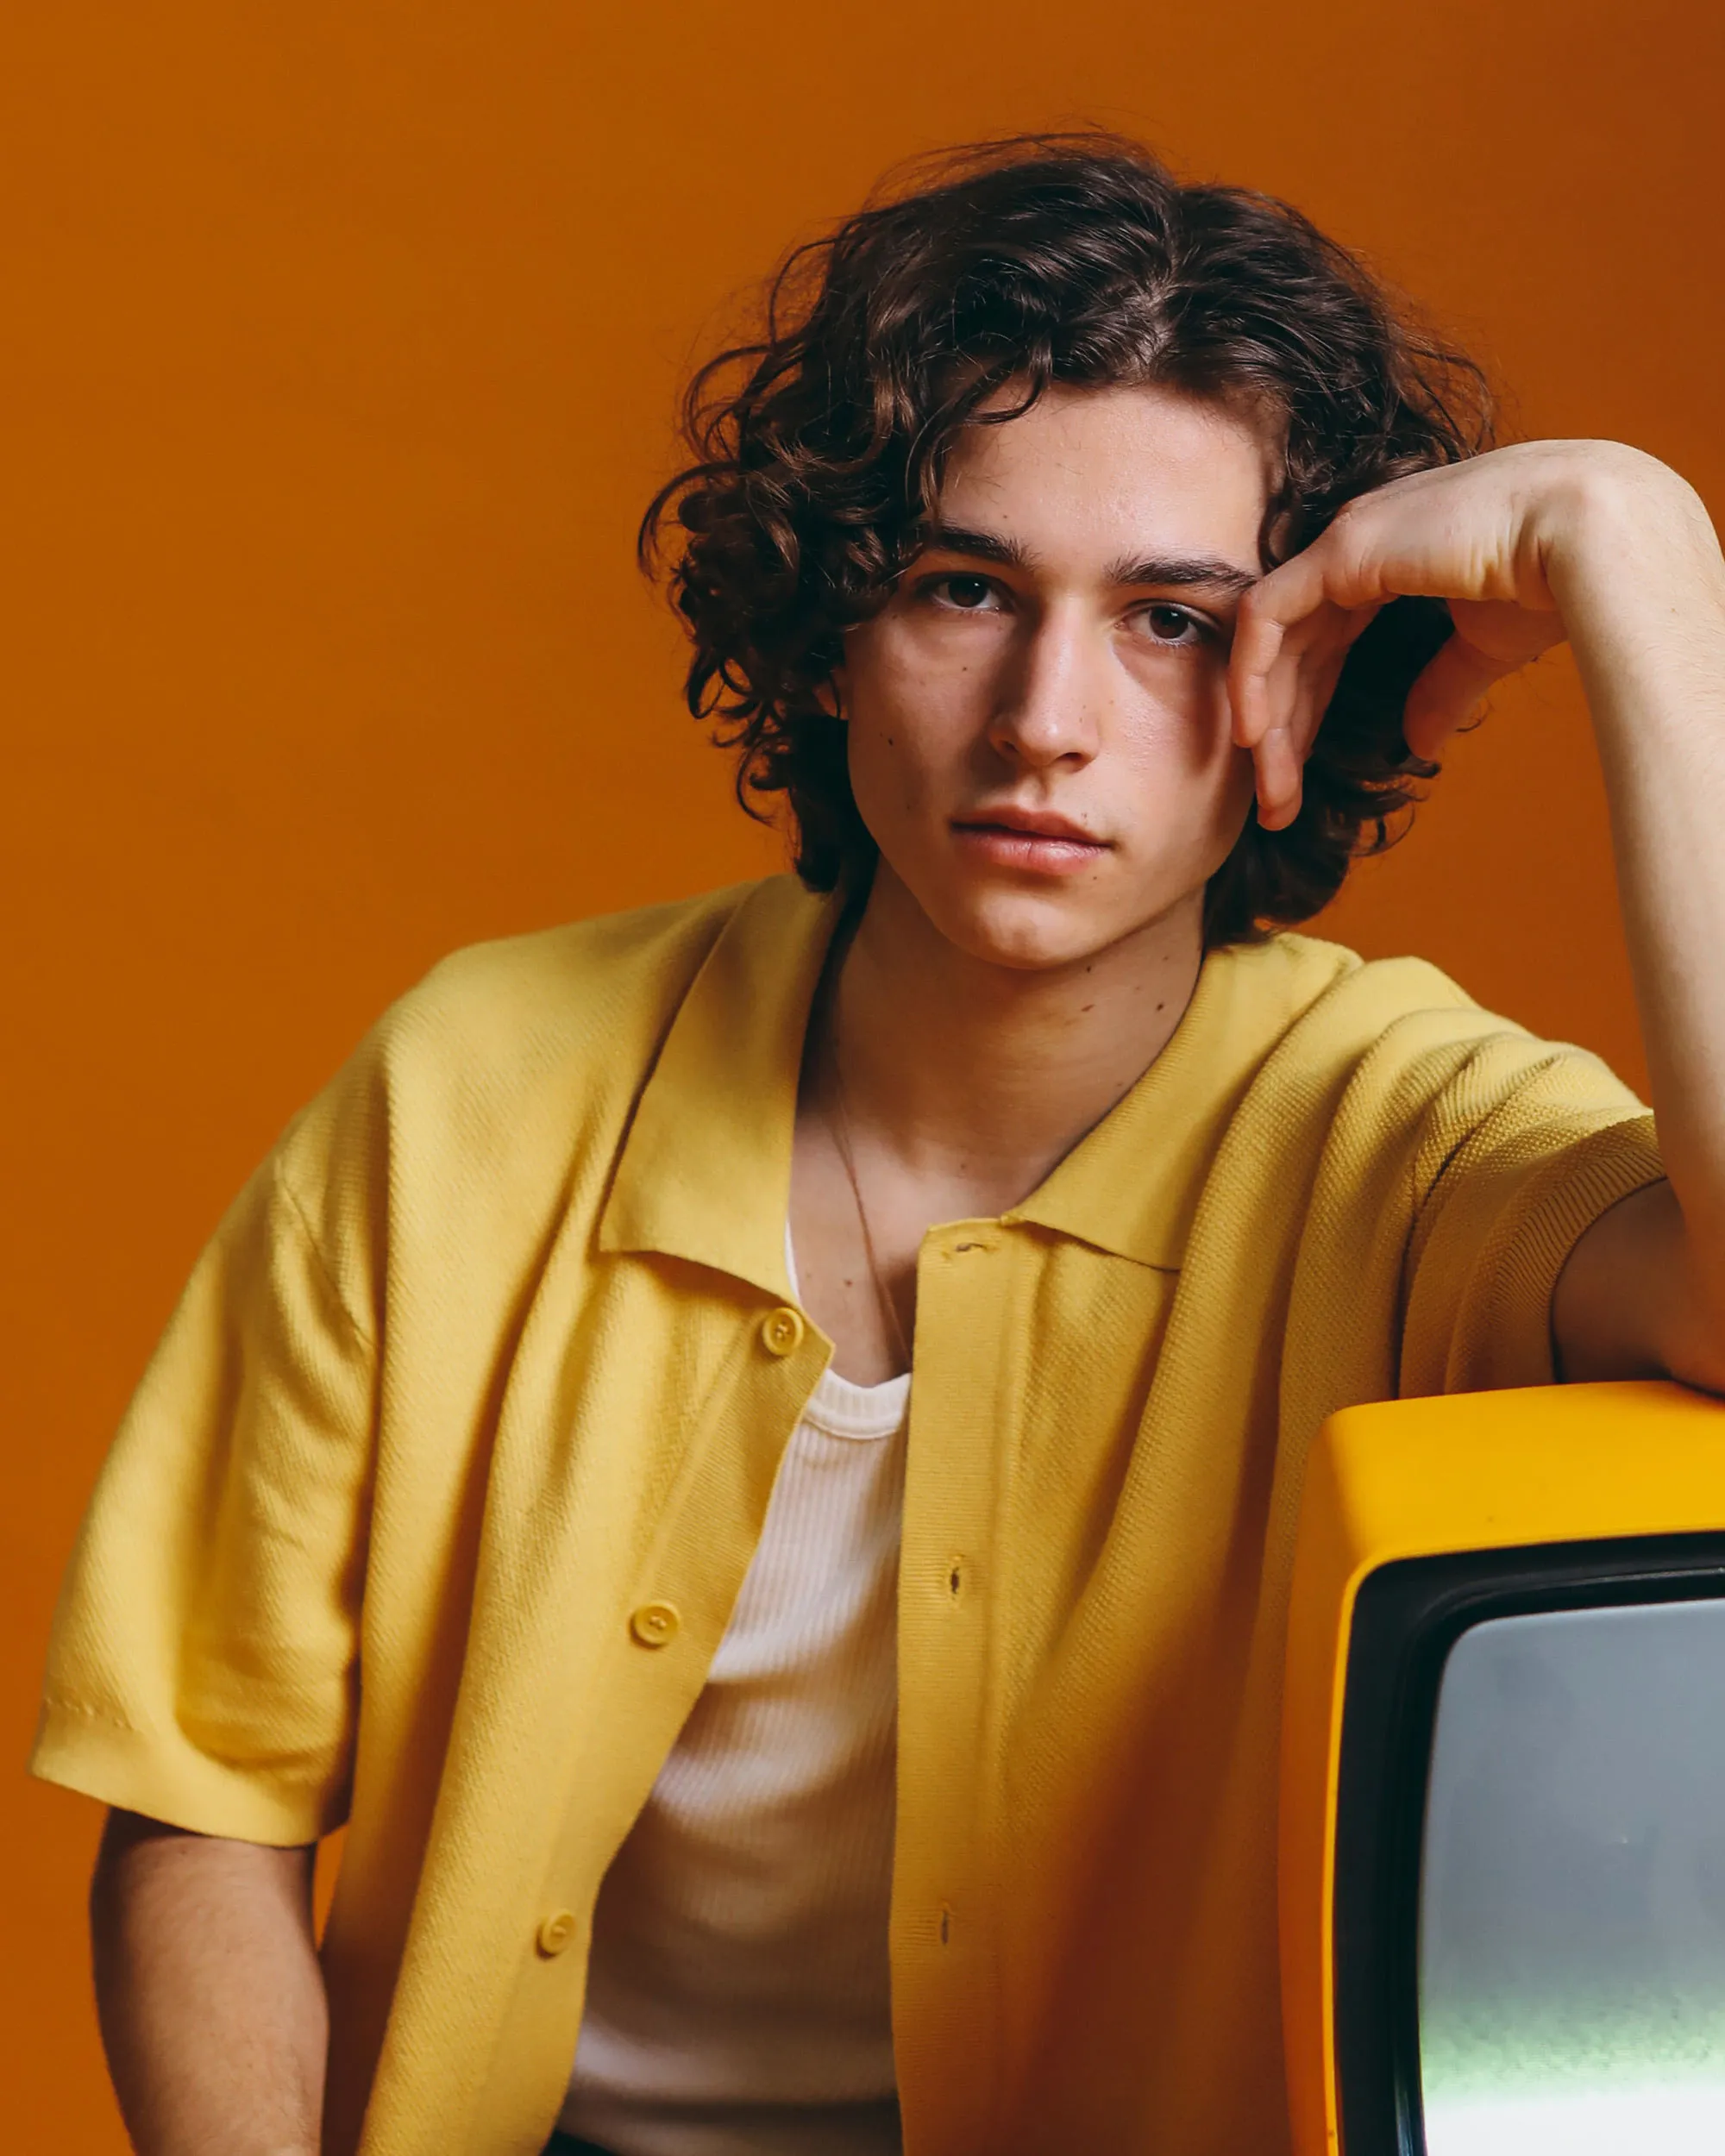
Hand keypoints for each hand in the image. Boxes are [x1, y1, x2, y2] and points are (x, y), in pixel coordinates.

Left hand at [1227, 439, 1686, 829]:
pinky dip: (1251, 675)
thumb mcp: (1484, 647)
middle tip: (1275, 807)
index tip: (1297, 782)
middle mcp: (1356, 545)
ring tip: (1270, 793)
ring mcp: (1344, 540)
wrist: (1595, 537)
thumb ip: (1441, 689)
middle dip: (1280, 733)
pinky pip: (1263, 617)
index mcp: (1388, 561)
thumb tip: (1416, 746)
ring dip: (1266, 722)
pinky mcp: (1341, 547)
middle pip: (1292, 653)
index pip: (1322, 647)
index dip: (1304, 716)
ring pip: (1271, 643)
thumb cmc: (1554, 578)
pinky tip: (1256, 735)